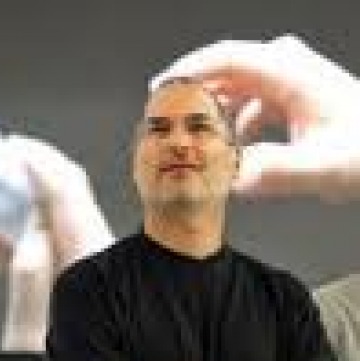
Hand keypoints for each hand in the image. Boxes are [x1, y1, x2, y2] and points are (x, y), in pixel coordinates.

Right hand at [0, 135, 114, 349]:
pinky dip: (28, 237)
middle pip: (67, 198)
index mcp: (89, 266)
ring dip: (25, 210)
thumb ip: (30, 280)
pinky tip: (5, 247)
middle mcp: (98, 264)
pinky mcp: (87, 286)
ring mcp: (94, 274)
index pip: (65, 189)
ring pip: (60, 221)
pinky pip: (58, 246)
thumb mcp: (30, 338)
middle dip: (28, 180)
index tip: (9, 148)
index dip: (35, 162)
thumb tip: (28, 233)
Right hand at [151, 34, 359, 199]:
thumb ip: (278, 173)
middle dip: (190, 96)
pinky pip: (245, 108)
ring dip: (208, 115)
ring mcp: (290, 85)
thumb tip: (236, 178)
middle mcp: (289, 72)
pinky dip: (228, 127)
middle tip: (162, 120)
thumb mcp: (325, 167)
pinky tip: (225, 153)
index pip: (228, 59)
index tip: (158, 91)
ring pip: (233, 91)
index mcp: (293, 75)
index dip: (188, 72)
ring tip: (188, 141)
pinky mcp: (290, 102)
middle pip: (224, 73)